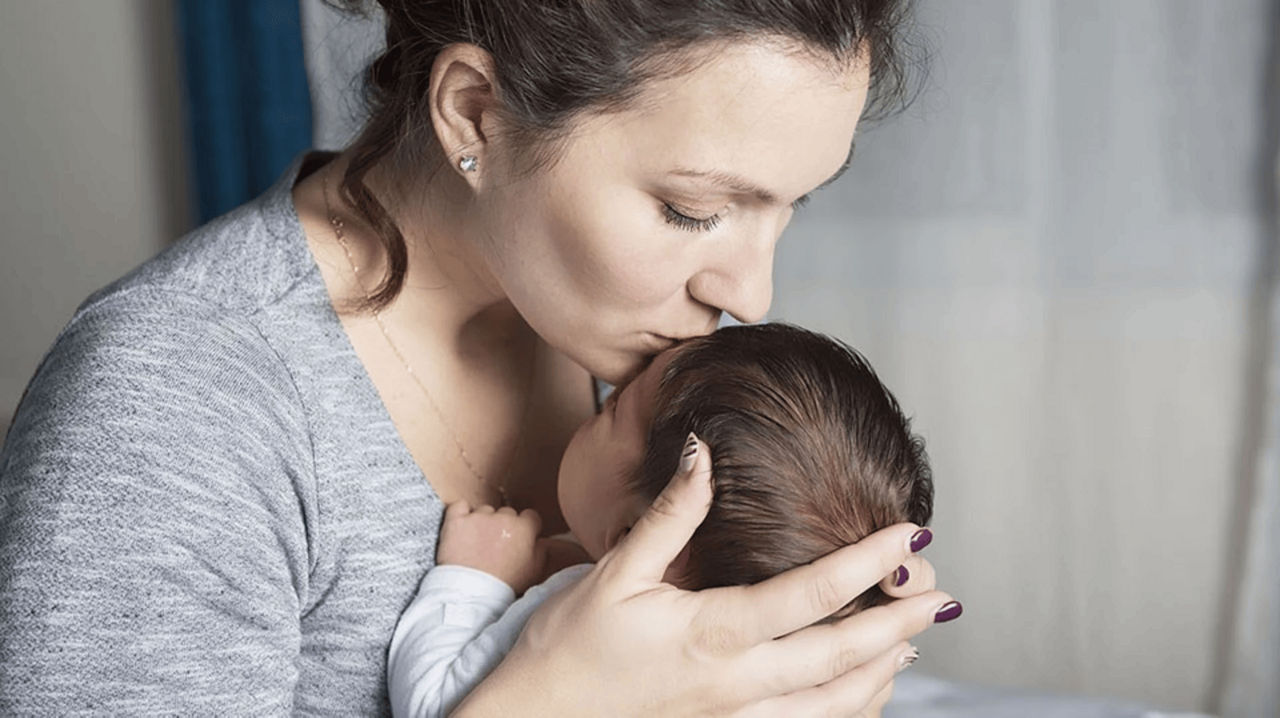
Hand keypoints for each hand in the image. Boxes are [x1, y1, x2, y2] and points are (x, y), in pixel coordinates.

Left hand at [436, 503, 544, 594]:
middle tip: (495, 545)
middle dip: (502, 526)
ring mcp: (479, 517)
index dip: (524, 528)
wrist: (471, 595)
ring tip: (475, 545)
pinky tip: (461, 528)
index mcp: (525, 529)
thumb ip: (542, 551)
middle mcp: (503, 518)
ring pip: (484, 511)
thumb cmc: (503, 586)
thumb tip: (541, 541)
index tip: (517, 538)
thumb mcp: (534, 572)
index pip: (530, 517)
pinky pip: (459, 507)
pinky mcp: (456, 520)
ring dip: (481, 522)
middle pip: (506, 513)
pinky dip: (460, 513)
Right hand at [454, 434, 956, 716]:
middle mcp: (734, 684)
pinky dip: (844, 710)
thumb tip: (702, 452)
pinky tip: (858, 693)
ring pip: (831, 705)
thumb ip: (671, 515)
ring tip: (912, 645)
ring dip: (879, 675)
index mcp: (711, 633)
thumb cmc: (571, 646)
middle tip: (940, 598)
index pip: (810, 595)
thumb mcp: (616, 572)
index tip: (910, 536)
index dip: (867, 563)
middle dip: (896, 626)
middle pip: (838, 657)